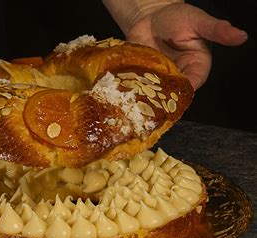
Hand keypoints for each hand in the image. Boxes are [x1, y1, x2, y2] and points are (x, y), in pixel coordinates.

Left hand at [125, 3, 247, 88]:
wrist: (151, 16)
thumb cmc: (178, 18)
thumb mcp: (198, 22)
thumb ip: (217, 31)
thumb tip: (241, 36)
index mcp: (196, 66)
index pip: (194, 82)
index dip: (186, 86)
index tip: (177, 85)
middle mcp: (177, 76)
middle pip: (172, 91)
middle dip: (163, 92)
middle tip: (152, 89)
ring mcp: (157, 78)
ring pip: (153, 91)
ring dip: (145, 90)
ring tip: (137, 87)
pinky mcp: (141, 76)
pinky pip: (137, 85)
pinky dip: (131, 85)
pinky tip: (125, 83)